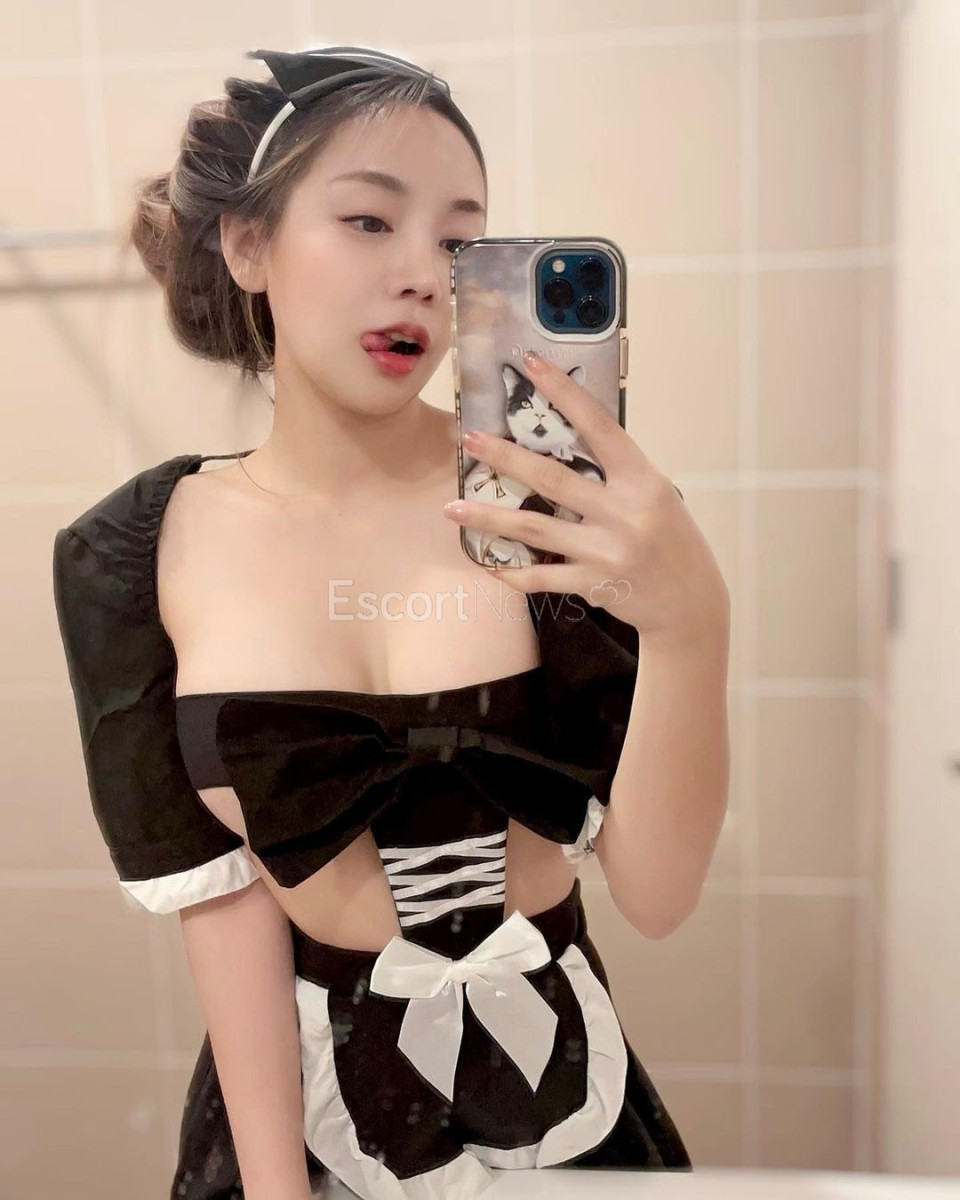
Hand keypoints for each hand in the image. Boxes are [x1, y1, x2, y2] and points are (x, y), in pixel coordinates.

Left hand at [443, 350, 729, 648]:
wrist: (691, 602)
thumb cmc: (671, 541)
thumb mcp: (655, 496)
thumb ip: (616, 475)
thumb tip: (566, 443)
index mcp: (642, 480)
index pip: (598, 426)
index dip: (563, 393)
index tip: (530, 364)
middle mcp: (624, 512)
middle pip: (552, 478)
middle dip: (505, 457)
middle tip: (468, 440)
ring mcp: (607, 550)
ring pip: (535, 528)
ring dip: (489, 518)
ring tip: (452, 508)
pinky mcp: (594, 583)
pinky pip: (542, 575)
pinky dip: (514, 571)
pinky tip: (489, 563)